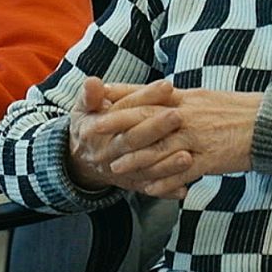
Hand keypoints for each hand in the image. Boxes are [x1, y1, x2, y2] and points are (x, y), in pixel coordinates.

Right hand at [67, 77, 180, 192]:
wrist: (82, 156)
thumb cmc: (91, 123)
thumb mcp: (84, 107)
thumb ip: (89, 95)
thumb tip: (92, 82)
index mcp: (98, 128)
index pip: (124, 111)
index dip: (145, 97)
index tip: (167, 85)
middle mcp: (110, 152)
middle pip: (134, 140)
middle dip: (157, 128)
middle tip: (179, 116)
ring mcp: (122, 170)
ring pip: (144, 168)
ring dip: (166, 165)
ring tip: (188, 157)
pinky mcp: (132, 184)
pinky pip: (149, 189)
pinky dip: (167, 190)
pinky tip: (183, 189)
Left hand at [103, 86, 262, 199]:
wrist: (268, 124)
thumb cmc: (236, 111)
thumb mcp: (203, 97)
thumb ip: (178, 99)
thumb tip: (157, 95)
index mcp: (185, 98)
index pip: (146, 95)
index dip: (120, 99)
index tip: (98, 101)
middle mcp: (187, 115)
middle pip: (145, 119)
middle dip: (116, 127)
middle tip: (91, 134)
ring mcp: (197, 137)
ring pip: (160, 149)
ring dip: (135, 160)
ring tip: (115, 170)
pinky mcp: (209, 159)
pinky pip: (182, 172)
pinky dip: (165, 182)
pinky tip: (149, 190)